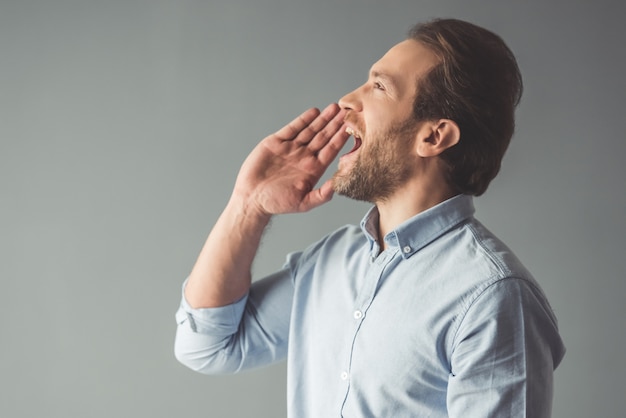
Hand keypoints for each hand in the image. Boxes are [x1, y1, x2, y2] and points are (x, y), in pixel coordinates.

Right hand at [233, 103, 348, 216]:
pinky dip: (303, 119)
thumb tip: (337, 186)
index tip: (351, 127)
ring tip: (334, 108)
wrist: (252, 198)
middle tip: (347, 111)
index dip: (340, 138)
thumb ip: (321, 195)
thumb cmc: (277, 203)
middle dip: (335, 124)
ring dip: (322, 119)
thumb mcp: (304, 203)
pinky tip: (314, 112)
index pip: (331, 150)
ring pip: (310, 130)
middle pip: (323, 136)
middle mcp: (304, 156)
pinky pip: (292, 128)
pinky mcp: (276, 143)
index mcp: (313, 169)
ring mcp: (291, 148)